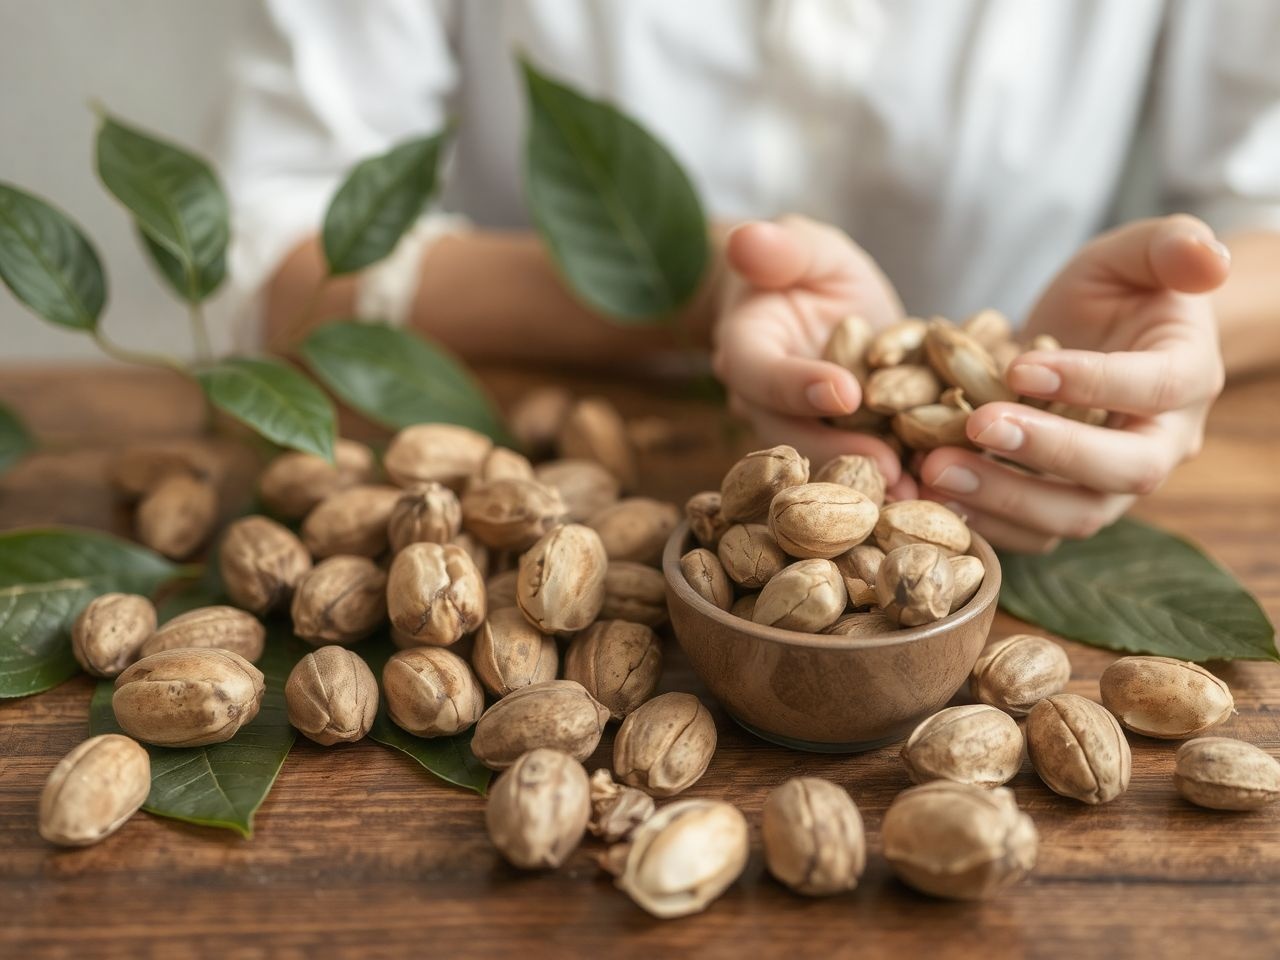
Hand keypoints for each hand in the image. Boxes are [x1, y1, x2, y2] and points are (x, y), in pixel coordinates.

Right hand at [713, 215, 911, 493]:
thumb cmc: (802, 267)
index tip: (845, 393)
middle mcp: (764, 403)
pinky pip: (865, 460)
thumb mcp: (802, 247)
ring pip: (831, 459)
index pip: (763, 374)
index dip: (798, 386)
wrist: (810, 303)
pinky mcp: (841, 440)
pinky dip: (902, 476)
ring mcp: (802, 429)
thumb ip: (781, 247)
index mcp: (744, 351)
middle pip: (795, 435)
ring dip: (875, 480)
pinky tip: (943, 488)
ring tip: (923, 494)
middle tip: (890, 469)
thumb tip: (747, 239)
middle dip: (844, 454)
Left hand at [919, 215, 1228, 551]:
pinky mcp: (1070, 504)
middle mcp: (1163, 442)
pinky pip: (1036, 532)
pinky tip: (931, 494)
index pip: (1152, 388)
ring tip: (935, 469)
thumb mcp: (1138, 253)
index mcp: (1189, 376)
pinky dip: (986, 521)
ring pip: (1076, 514)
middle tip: (977, 426)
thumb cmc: (1120, 290)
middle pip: (1123, 470)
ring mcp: (1115, 484)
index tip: (1021, 367)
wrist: (1102, 335)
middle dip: (1047, 453)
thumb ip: (1171, 243)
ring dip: (1005, 500)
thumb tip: (1209, 259)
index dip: (1090, 381)